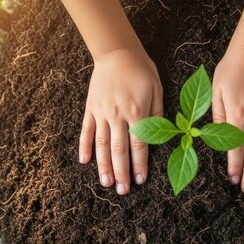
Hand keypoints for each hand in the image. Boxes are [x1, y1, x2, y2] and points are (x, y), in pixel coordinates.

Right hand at [78, 44, 162, 194]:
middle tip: (123, 191)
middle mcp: (118, 115)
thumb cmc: (142, 70)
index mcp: (137, 112)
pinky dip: (84, 147)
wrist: (117, 52)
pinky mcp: (91, 108)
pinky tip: (84, 162)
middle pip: (119, 150)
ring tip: (106, 183)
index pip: (139, 145)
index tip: (141, 180)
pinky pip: (86, 131)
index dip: (140, 164)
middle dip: (122, 172)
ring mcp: (102, 112)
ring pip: (102, 144)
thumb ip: (158, 114)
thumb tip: (158, 138)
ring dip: (104, 166)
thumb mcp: (157, 90)